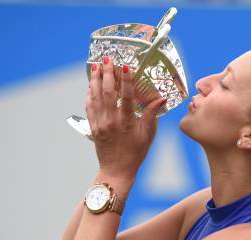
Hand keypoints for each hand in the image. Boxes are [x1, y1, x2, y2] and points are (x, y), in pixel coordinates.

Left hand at [86, 56, 166, 179]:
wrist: (117, 170)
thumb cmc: (136, 153)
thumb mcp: (148, 135)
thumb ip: (152, 115)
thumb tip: (161, 98)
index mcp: (126, 123)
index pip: (126, 97)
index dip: (126, 80)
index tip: (125, 66)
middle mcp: (111, 121)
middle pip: (108, 92)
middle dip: (108, 74)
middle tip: (107, 59)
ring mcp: (100, 124)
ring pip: (95, 97)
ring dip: (96, 80)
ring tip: (97, 66)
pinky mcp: (93, 127)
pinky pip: (89, 107)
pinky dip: (90, 94)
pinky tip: (91, 85)